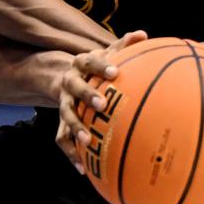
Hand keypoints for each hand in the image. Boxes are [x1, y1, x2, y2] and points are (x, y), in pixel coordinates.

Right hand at [55, 30, 147, 171]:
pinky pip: (62, 139)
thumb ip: (123, 45)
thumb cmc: (96, 67)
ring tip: (87, 141)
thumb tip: (143, 34)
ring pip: (65, 115)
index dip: (100, 67)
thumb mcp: (107, 53)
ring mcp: (64, 103)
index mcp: (81, 64)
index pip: (89, 62)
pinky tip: (83, 169)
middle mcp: (69, 82)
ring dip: (75, 128)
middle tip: (102, 104)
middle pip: (74, 87)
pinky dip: (71, 154)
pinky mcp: (61, 122)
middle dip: (86, 95)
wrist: (63, 77)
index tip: (114, 72)